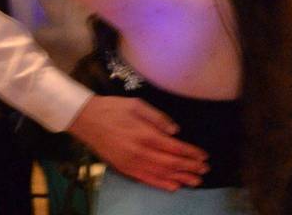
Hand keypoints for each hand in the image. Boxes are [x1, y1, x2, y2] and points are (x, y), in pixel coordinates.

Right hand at [67, 95, 208, 190]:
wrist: (86, 119)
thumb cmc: (113, 108)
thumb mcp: (136, 104)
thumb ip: (158, 118)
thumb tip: (176, 131)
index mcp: (145, 134)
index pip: (174, 147)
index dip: (191, 153)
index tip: (204, 156)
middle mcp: (140, 152)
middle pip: (171, 163)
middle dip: (190, 167)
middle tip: (205, 170)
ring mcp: (132, 163)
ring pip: (161, 174)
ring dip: (180, 178)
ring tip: (196, 182)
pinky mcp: (124, 169)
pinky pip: (146, 179)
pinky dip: (161, 184)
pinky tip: (173, 186)